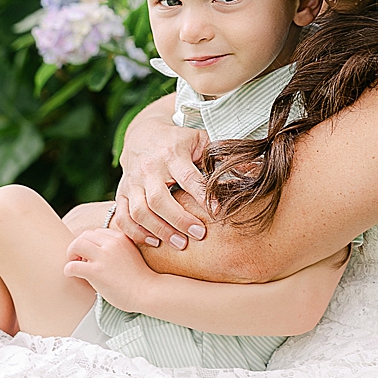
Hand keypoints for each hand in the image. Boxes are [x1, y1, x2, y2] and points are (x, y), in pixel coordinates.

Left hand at [64, 228, 158, 306]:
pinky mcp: (96, 272)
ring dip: (71, 255)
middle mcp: (112, 244)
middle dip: (79, 247)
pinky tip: (73, 276)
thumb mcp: (131, 254)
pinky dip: (68, 270)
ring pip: (76, 245)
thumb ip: (117, 250)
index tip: (92, 256)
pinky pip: (72, 265)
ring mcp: (104, 257)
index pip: (97, 232)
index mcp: (121, 238)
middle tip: (80, 260)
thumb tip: (97, 254)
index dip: (91, 243)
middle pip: (84, 235)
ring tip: (76, 265)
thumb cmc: (140, 280)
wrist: (148, 292)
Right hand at [113, 122, 210, 250]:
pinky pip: (122, 216)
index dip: (203, 195)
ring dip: (159, 230)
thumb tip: (255, 168)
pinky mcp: (121, 191)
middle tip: (199, 235)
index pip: (188, 177)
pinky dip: (136, 232)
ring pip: (139, 211)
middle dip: (179, 221)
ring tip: (180, 244)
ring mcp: (132, 182)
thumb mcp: (200, 140)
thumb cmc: (179, 141)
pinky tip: (154, 242)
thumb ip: (222, 155)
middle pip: (159, 200)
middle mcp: (149, 168)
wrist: (142, 134)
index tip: (217, 212)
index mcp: (172, 154)